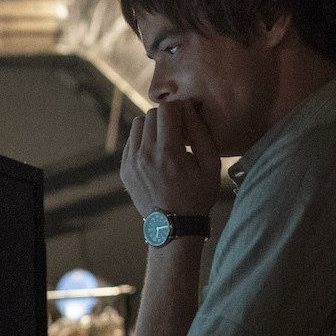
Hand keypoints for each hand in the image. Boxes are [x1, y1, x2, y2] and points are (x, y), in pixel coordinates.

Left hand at [120, 101, 220, 217]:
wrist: (173, 226)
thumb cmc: (198, 195)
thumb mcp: (211, 165)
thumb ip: (201, 133)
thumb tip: (188, 109)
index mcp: (168, 153)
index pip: (167, 109)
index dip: (180, 109)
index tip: (188, 120)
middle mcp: (145, 155)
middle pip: (151, 114)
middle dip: (167, 117)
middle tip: (179, 131)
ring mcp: (130, 163)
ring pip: (138, 124)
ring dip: (153, 126)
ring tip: (167, 140)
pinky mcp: (124, 169)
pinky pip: (131, 141)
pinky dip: (143, 140)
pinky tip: (157, 153)